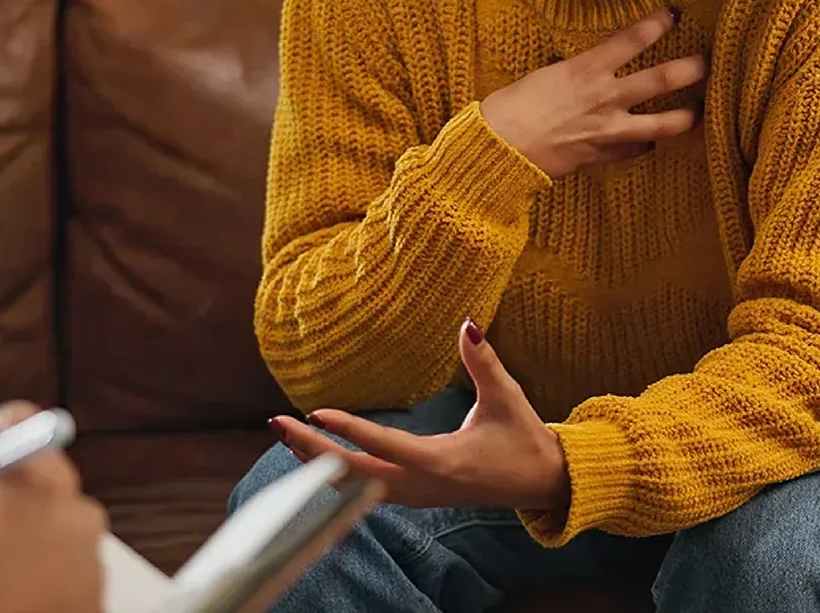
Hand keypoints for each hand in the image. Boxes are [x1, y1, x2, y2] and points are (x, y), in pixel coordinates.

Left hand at [271, 321, 570, 512]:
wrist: (542, 483)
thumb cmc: (523, 438)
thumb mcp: (506, 397)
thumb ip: (483, 361)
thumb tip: (469, 323)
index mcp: (441, 463)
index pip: (384, 446)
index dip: (349, 431)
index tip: (314, 413)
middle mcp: (420, 486)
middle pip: (353, 475)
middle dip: (312, 451)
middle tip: (277, 423)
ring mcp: (414, 496)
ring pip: (353, 487)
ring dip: (317, 462)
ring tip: (284, 434)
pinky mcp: (413, 495)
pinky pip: (363, 489)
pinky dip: (334, 473)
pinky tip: (313, 454)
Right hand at [480, 6, 704, 178]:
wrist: (500, 146)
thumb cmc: (513, 105)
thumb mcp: (547, 76)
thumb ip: (579, 73)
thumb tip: (594, 71)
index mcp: (586, 68)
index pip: (632, 38)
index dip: (658, 22)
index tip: (675, 13)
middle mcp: (605, 96)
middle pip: (663, 79)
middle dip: (692, 68)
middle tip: (708, 62)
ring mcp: (608, 128)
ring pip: (663, 124)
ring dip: (686, 117)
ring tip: (698, 112)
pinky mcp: (602, 154)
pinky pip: (634, 150)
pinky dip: (643, 146)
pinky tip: (649, 143)